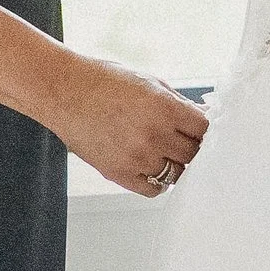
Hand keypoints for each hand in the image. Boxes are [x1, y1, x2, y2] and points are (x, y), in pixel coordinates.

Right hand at [56, 61, 209, 198]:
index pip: (205, 129)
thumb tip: (206, 117)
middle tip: (178, 138)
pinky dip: (156, 180)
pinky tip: (149, 165)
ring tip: (160, 149)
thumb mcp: (150, 82)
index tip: (198, 129)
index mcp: (164, 107)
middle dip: (190, 145)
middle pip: (193, 154)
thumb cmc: (105, 81)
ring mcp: (137, 157)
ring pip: (176, 173)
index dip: (204, 129)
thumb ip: (180, 103)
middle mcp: (153, 135)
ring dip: (174, 163)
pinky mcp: (119, 173)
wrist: (63, 91)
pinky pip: (154, 189)